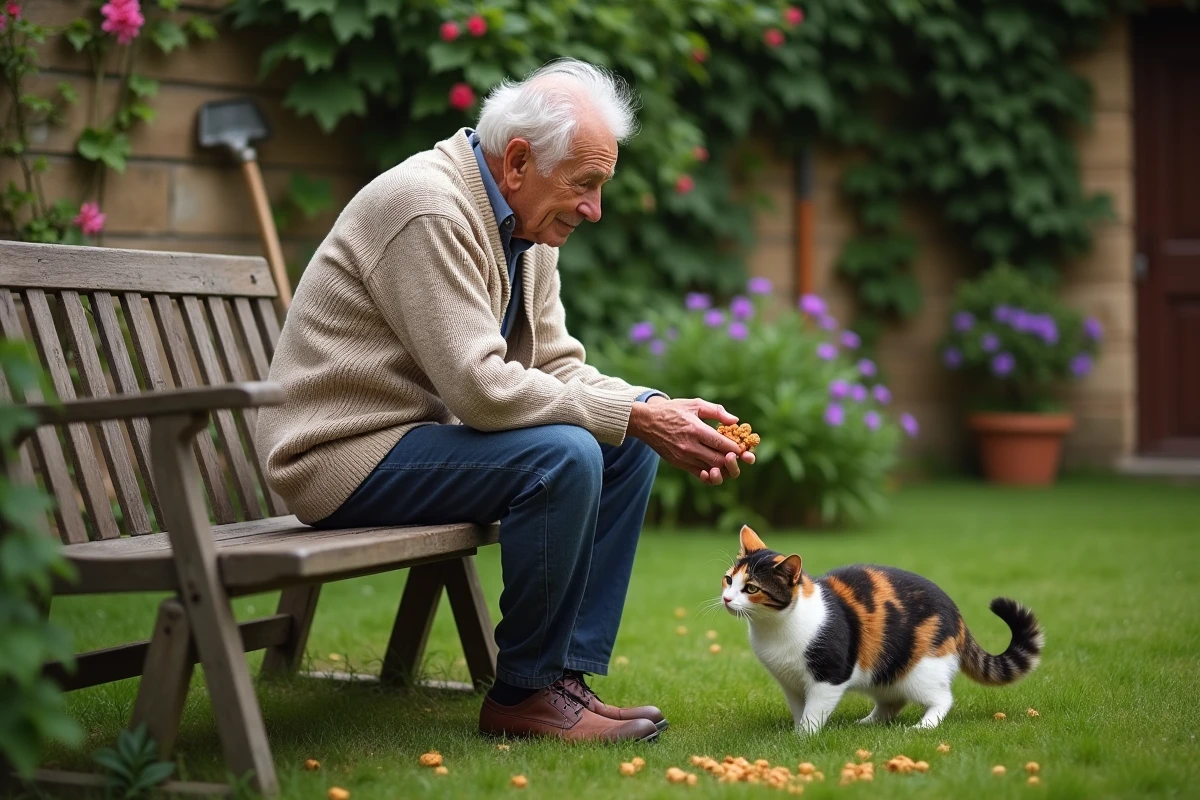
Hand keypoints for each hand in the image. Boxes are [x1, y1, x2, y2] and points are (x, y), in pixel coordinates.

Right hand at [628, 397, 755, 482]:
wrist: (647, 422)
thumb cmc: (673, 411)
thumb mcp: (694, 404)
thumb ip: (716, 411)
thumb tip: (735, 421)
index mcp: (695, 429)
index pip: (722, 444)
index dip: (737, 448)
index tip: (744, 447)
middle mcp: (690, 446)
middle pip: (719, 460)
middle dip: (734, 460)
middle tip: (742, 457)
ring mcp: (684, 457)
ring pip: (711, 470)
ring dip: (724, 468)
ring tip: (730, 461)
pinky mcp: (679, 464)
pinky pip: (699, 475)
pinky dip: (711, 474)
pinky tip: (716, 468)